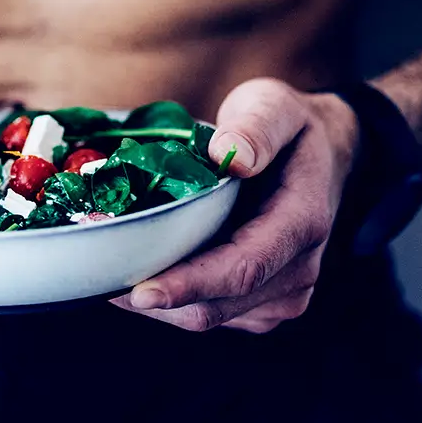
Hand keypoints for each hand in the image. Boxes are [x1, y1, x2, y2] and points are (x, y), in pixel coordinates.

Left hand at [110, 79, 359, 333]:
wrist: (323, 159)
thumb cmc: (290, 130)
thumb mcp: (275, 106)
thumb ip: (257, 126)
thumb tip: (231, 155)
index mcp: (303, 223)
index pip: (243, 267)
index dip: (189, 284)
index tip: (139, 292)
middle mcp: (298, 270)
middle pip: (217, 304)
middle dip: (155, 296)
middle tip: (98, 275)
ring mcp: (282, 294)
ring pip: (208, 316)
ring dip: (158, 302)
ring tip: (112, 268)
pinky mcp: (261, 305)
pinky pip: (210, 314)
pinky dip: (172, 298)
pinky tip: (143, 269)